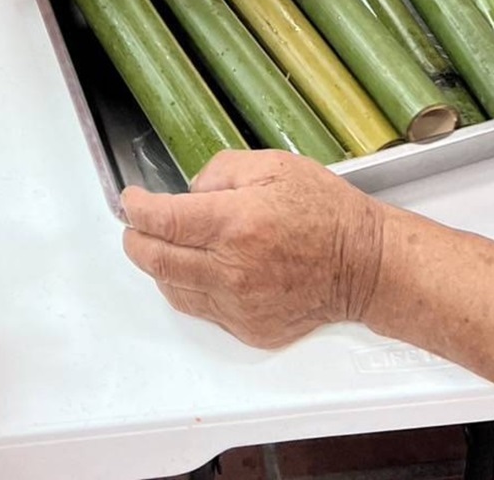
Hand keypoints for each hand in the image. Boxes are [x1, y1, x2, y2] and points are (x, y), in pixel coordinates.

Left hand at [122, 150, 384, 348]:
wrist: (363, 264)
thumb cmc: (324, 212)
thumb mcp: (272, 165)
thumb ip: (220, 172)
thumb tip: (189, 191)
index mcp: (236, 224)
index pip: (163, 221)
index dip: (137, 209)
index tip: (131, 200)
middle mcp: (232, 270)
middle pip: (157, 261)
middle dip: (136, 240)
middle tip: (136, 225)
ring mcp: (239, 305)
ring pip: (174, 289)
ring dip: (160, 265)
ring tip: (169, 243)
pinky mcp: (248, 328)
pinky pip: (201, 309)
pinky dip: (190, 287)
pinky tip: (201, 267)